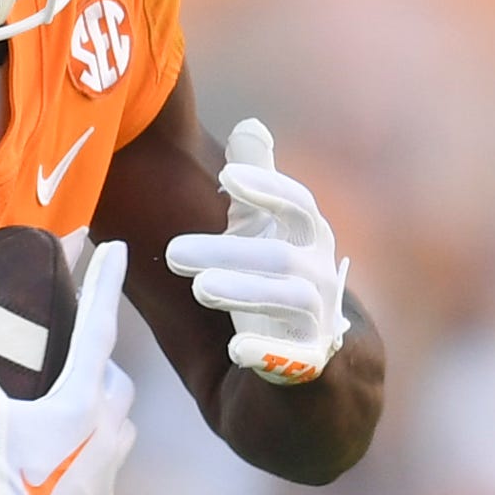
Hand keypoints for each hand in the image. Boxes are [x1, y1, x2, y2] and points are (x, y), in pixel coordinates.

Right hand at [0, 234, 135, 494]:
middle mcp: (105, 435)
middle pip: (116, 379)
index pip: (99, 328)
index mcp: (80, 404)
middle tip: (70, 351)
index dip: (103, 284)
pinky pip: (105, 463)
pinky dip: (90, 447)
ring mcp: (105, 475)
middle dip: (99, 359)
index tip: (116, 248)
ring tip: (66, 405)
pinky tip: (60, 457)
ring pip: (119, 422)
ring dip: (100, 405)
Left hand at [162, 115, 346, 384]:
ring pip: (291, 300)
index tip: (228, 175)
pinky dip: (266, 352)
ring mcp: (318, 321)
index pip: (298, 206)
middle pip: (281, 255)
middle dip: (230, 250)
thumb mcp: (265, 234)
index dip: (267, 188)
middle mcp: (319, 276)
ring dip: (246, 292)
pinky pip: (294, 359)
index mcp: (308, 240)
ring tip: (203, 288)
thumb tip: (250, 125)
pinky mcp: (308, 365)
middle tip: (175, 251)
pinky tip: (237, 349)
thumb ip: (257, 186)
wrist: (313, 370)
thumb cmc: (277, 286)